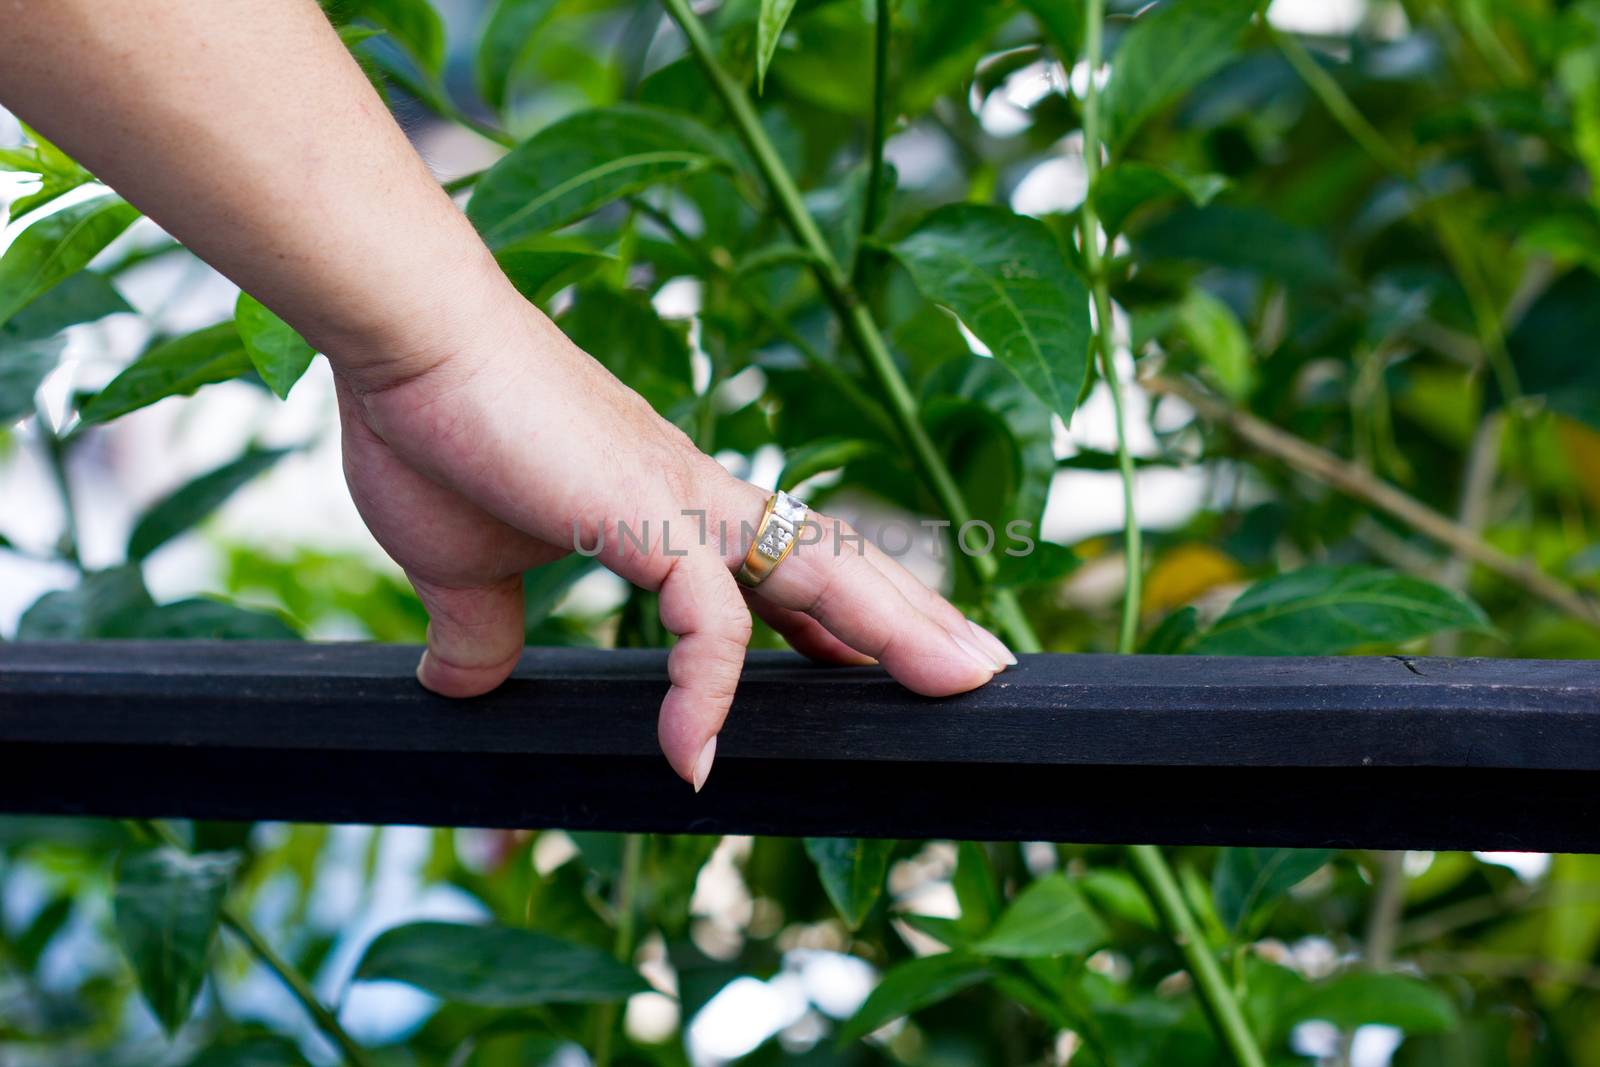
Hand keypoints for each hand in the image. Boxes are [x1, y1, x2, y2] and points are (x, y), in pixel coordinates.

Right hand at [334, 292, 1014, 789]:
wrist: (407, 342)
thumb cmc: (436, 429)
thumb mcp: (466, 568)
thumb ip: (484, 631)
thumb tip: (460, 685)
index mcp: (669, 505)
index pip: (780, 570)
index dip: (835, 619)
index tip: (877, 663)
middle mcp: (699, 498)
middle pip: (836, 563)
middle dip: (913, 617)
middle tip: (979, 668)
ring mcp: (684, 502)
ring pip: (823, 571)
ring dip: (897, 628)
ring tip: (959, 683)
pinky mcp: (646, 514)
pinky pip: (707, 621)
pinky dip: (710, 692)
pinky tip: (696, 759)